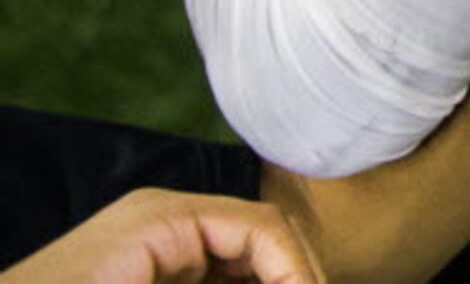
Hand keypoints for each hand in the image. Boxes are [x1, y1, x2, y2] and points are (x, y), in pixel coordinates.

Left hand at [5, 189, 318, 283]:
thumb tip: (295, 283)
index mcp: (165, 217)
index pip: (262, 226)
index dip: (298, 267)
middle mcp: (164, 223)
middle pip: (256, 240)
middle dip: (288, 274)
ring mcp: (154, 250)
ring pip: (236, 263)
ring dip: (265, 279)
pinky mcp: (147, 272)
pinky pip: (210, 276)